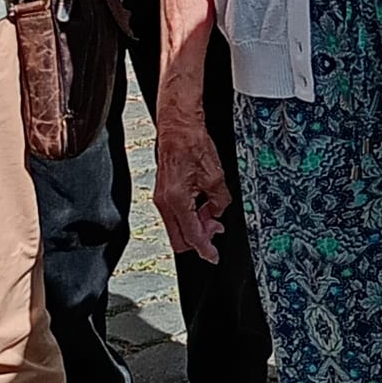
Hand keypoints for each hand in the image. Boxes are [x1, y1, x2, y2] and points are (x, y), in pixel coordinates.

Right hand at [153, 105, 230, 263]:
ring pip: (178, 226)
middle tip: (217, 228)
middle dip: (200, 238)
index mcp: (176, 200)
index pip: (191, 236)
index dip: (205, 249)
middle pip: (180, 238)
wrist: (178, 126)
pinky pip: (176, 213)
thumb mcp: (216, 176)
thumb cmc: (192, 144)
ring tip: (212, 211)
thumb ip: (220, 201)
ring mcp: (162, 197)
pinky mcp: (163, 191)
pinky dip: (190, 214)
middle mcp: (164, 202)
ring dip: (196, 225)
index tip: (213, 256)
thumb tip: (217, 212)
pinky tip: (202, 204)